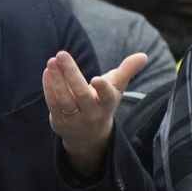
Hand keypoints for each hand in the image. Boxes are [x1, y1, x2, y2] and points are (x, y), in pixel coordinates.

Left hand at [43, 51, 147, 175]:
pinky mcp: (59, 120)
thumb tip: (143, 55)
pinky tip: (47, 72)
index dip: (103, 89)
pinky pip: (53, 103)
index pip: (107, 97)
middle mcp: (91, 113)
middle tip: (62, 54)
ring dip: (57, 79)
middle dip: (71, 74)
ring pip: (64, 98)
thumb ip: (127, 71)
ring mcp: (74, 118)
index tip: (97, 78)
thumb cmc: (102, 104)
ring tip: (52, 61)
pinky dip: (49, 87)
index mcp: (107, 104)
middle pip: (81, 94)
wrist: (88, 136)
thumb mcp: (116, 89)